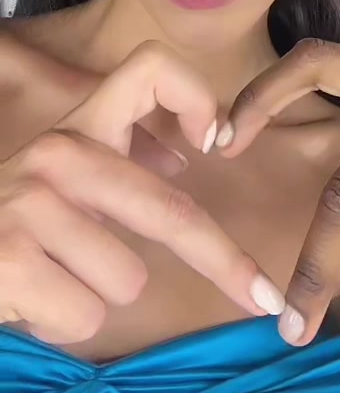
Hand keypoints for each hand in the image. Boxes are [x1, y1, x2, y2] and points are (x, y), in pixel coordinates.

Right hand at [0, 43, 284, 344]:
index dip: (199, 97)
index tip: (218, 144)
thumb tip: (185, 160)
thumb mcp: (65, 184)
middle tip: (261, 297)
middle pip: (169, 208)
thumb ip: (120, 166)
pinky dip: (66, 325)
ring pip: (128, 278)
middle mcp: (57, 152)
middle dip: (224, 261)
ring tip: (54, 278)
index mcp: (80, 126)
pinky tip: (31, 301)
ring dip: (100, 296)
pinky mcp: (11, 258)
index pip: (151, 67)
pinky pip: (86, 315)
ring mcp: (31, 203)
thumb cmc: (17, 228)